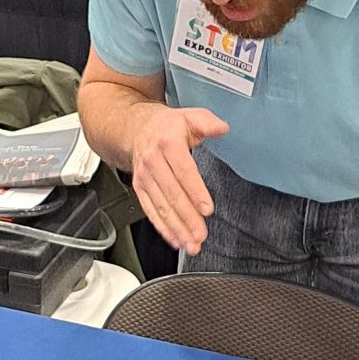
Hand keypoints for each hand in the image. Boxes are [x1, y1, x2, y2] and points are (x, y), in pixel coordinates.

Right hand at [128, 103, 229, 253]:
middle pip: (172, 195)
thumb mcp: (189, 116)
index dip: (195, 192)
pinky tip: (175, 239)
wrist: (135, 129)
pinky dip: (163, 228)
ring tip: (191, 243)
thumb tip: (223, 128)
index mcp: (168, 143)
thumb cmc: (166, 126)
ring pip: (161, 207)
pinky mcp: (140, 189)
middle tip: (200, 235)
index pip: (184, 171)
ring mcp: (145, 177)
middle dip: (187, 218)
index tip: (207, 208)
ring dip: (176, 228)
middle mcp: (153, 162)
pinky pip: (151, 211)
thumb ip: (208, 122)